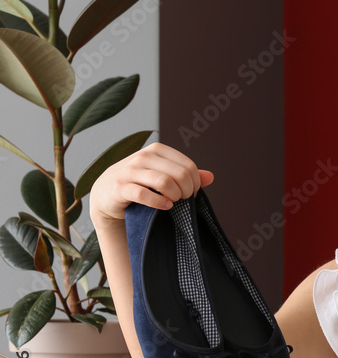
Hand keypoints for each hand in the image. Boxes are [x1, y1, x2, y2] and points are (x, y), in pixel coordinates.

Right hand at [89, 142, 213, 227]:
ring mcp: (129, 171)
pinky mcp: (119, 188)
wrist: (107, 196)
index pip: (188, 166)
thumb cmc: (139, 184)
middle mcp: (143, 157)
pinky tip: (165, 207)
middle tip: (184, 200)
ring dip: (175, 196)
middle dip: (187, 191)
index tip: (192, 193)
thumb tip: (211, 176)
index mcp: (156, 150)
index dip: (195, 183)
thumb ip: (186, 175)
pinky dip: (159, 202)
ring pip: (164, 182)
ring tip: (174, 203)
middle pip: (180, 174)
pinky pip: (144, 194)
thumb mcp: (163, 175)